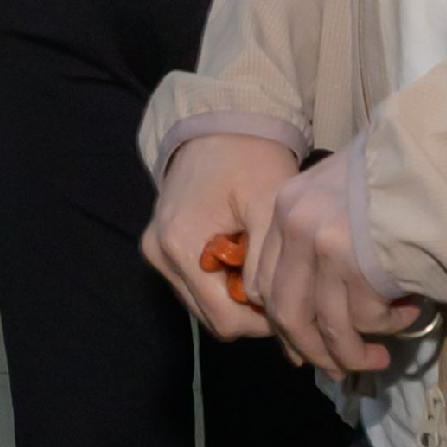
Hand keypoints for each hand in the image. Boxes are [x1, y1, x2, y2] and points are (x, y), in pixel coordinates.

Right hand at [144, 131, 299, 340]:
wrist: (219, 125)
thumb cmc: (250, 160)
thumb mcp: (269, 204)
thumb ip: (265, 261)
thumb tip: (268, 308)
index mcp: (180, 245)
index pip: (224, 317)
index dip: (262, 321)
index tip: (291, 303)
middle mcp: (158, 254)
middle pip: (210, 315)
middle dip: (249, 311)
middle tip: (282, 289)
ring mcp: (155, 251)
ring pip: (202, 303)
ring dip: (234, 297)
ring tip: (263, 273)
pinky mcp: (158, 244)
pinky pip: (194, 283)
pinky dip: (220, 282)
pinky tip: (244, 261)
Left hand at [249, 155, 422, 375]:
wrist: (435, 153)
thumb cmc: (395, 167)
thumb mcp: (341, 185)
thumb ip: (319, 230)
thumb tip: (317, 300)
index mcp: (287, 205)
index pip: (265, 281)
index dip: (282, 323)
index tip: (304, 343)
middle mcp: (298, 226)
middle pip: (288, 312)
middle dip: (313, 350)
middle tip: (336, 369)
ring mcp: (327, 248)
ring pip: (328, 327)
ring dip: (353, 354)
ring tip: (377, 359)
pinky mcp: (360, 266)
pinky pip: (367, 319)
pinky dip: (387, 326)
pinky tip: (409, 313)